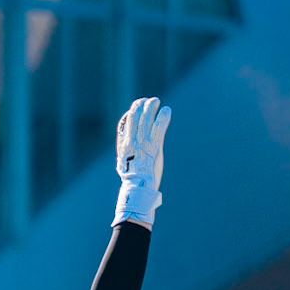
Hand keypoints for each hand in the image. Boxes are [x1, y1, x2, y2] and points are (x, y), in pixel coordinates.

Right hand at [113, 95, 169, 226]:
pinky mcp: (154, 146)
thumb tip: (125, 152)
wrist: (138, 188)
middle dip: (140, 106)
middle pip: (134, 117)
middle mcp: (131, 141)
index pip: (124, 123)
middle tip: (147, 101)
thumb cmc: (132, 180)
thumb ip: (125, 155)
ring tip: (156, 101)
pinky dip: (163, 117)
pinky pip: (159, 127)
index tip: (135, 108)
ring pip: (146, 118)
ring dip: (151, 107)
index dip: (130, 113)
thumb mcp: (123, 165)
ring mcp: (142, 143)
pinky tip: (167, 110)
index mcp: (123, 145)